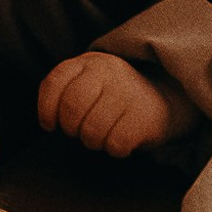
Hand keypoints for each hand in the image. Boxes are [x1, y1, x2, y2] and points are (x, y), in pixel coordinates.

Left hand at [36, 51, 197, 156]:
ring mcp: (127, 92)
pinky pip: (115, 144)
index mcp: (89, 62)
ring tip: (104, 133)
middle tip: (81, 131)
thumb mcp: (89, 81)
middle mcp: (108, 72)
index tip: (50, 125)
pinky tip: (122, 138)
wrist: (165, 96)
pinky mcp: (144, 116)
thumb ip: (65, 91)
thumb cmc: (115, 95)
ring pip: (92, 132)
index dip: (46, 109)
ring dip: (94, 141)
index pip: (55, 83)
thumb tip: (48, 121)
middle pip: (72, 109)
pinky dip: (115, 149)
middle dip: (71, 129)